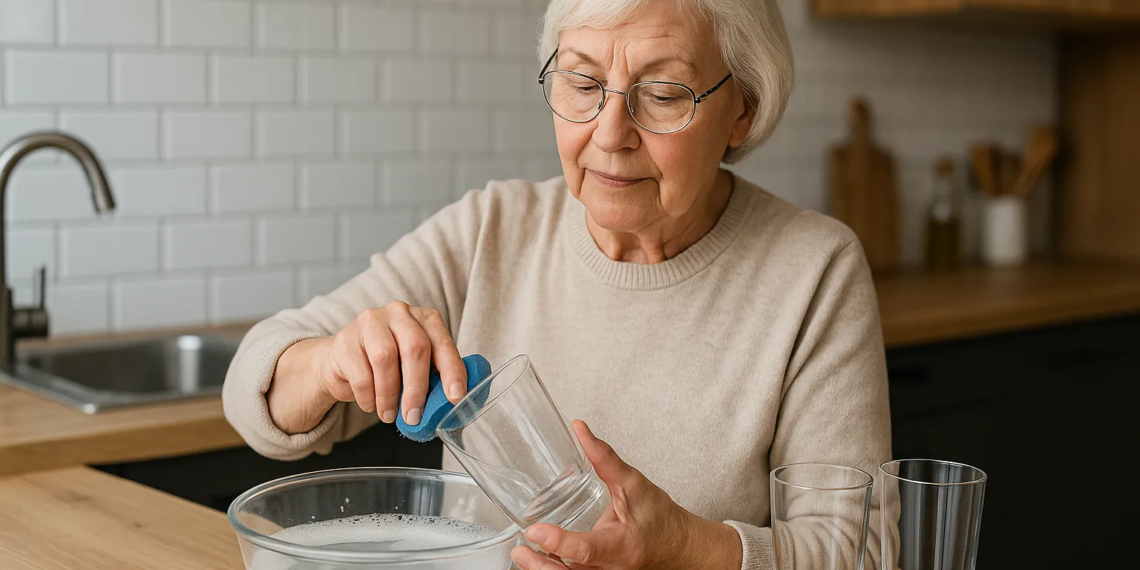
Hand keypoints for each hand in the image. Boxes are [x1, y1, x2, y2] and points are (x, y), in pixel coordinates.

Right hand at [267, 301, 464, 433]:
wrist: (344, 363)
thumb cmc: (389, 367)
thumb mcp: (416, 368)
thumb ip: (435, 378)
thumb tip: (453, 404)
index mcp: (424, 318)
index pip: (443, 343)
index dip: (452, 371)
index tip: (456, 397)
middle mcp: (399, 313)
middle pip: (415, 348)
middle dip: (417, 388)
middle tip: (414, 416)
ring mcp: (371, 322)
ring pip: (385, 359)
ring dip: (389, 395)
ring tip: (389, 415)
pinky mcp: (346, 339)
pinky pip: (360, 373)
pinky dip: (368, 397)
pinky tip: (371, 405)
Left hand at [511, 421, 743, 569]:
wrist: (679, 547)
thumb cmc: (659, 519)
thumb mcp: (634, 484)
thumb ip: (604, 458)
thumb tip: (580, 429)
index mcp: (622, 546)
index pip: (586, 550)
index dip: (560, 543)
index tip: (535, 531)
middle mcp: (612, 569)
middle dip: (541, 566)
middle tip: (520, 549)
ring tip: (521, 554)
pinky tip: (537, 558)